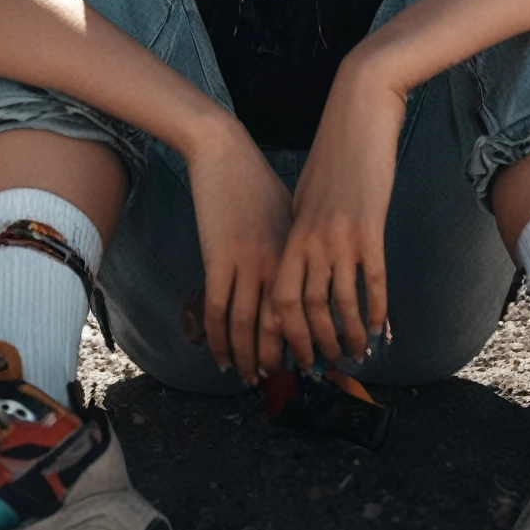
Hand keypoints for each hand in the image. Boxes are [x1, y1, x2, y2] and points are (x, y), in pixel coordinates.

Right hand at [185, 116, 292, 380]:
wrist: (224, 151)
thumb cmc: (257, 179)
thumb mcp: (287, 213)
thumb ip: (294, 246)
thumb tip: (302, 274)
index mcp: (297, 251)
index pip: (307, 308)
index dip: (310, 339)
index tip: (313, 359)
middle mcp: (277, 262)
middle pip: (282, 324)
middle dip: (283, 356)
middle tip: (285, 379)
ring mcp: (246, 262)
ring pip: (248, 325)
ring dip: (250, 357)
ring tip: (253, 377)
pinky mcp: (216, 259)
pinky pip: (218, 310)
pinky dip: (220, 339)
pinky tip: (223, 357)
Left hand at [265, 52, 405, 369]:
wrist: (358, 107)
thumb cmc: (335, 147)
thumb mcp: (309, 189)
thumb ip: (304, 223)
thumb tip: (303, 252)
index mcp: (292, 229)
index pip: (279, 295)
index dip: (282, 331)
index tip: (288, 353)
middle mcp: (310, 237)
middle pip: (305, 308)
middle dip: (313, 344)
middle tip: (323, 369)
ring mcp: (338, 234)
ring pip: (339, 302)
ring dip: (347, 336)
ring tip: (355, 357)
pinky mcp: (369, 225)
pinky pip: (372, 280)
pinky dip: (376, 310)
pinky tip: (381, 330)